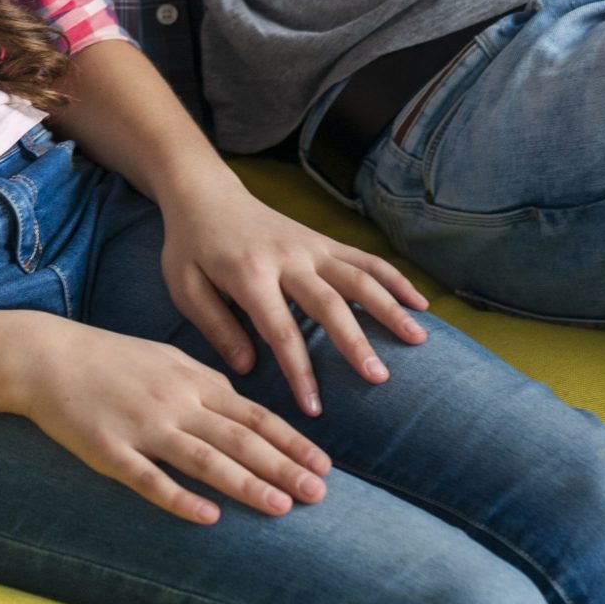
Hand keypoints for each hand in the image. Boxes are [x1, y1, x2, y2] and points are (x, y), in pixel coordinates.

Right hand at [23, 316, 332, 525]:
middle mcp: (175, 402)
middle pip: (239, 439)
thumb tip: (244, 408)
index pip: (253, 415)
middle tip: (320, 494)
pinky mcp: (110, 450)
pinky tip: (209, 517)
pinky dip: (181, 498)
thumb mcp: (165, 358)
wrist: (45, 356)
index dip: (291, 442)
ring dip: (246, 484)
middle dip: (284, 467)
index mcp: (191, 379)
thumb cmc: (108, 359)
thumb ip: (205, 384)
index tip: (324, 466)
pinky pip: (150, 479)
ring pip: (205, 459)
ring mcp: (142, 427)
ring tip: (281, 506)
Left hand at [157, 168, 428, 417]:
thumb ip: (215, 326)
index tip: (314, 408)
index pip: (279, 330)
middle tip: (380, 378)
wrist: (205, 194)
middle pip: (329, 304)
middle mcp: (287, 258)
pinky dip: (395, 278)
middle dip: (355, 342)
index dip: (299, 371)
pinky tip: (419, 304)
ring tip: (418, 339)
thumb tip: (249, 368)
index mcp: (249, 274)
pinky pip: (366, 259)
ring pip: (358, 277)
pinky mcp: (323, 241)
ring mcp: (310, 246)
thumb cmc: (190, 247)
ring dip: (389, 308)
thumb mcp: (185, 286)